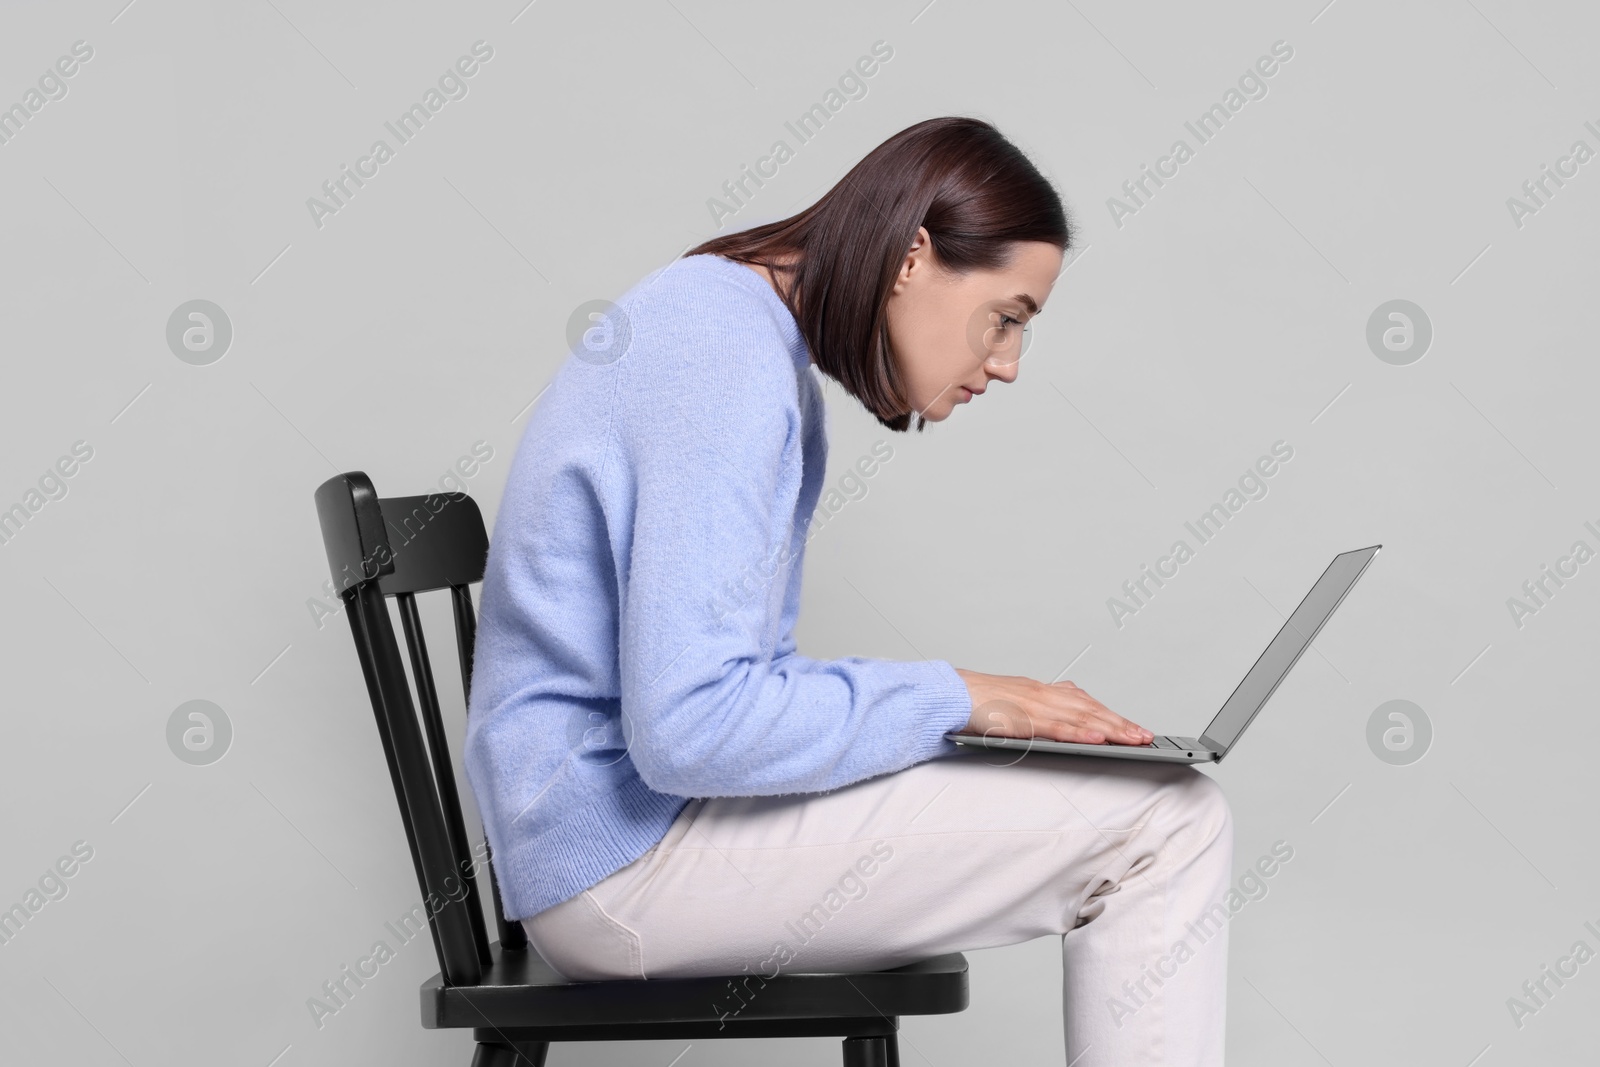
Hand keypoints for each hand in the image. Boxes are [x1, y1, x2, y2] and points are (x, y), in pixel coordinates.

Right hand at [952, 668, 1153, 745]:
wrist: (951, 694)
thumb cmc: (980, 702)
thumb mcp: (1017, 701)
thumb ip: (1043, 705)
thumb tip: (1068, 708)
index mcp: (1043, 692)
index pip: (1087, 703)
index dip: (1114, 716)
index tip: (1136, 728)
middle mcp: (1044, 694)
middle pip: (1091, 709)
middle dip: (1122, 724)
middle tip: (1147, 737)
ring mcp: (1035, 705)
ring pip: (1081, 717)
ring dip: (1111, 729)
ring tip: (1134, 740)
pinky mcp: (1024, 719)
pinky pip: (1057, 727)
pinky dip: (1080, 732)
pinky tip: (1098, 739)